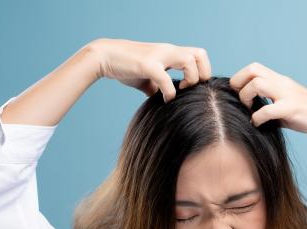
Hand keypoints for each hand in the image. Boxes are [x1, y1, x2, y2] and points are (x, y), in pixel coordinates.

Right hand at [89, 38, 211, 102]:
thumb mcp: (147, 78)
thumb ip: (160, 86)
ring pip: (189, 60)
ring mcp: (158, 56)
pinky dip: (170, 92)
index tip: (191, 86)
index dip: (202, 71)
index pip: (200, 55)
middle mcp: (168, 51)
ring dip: (190, 79)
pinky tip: (166, 99)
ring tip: (181, 90)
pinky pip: (166, 78)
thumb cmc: (126, 67)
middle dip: (202, 74)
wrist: (104, 57)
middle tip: (191, 88)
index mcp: (170, 53)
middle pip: (200, 54)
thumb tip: (166, 100)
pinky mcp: (147, 64)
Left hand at [229, 62, 306, 141]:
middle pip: (252, 70)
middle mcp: (283, 83)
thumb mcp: (288, 106)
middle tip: (241, 100)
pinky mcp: (292, 108)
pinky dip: (257, 117)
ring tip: (250, 110)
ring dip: (247, 98)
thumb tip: (253, 115)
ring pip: (257, 84)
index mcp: (281, 81)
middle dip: (239, 83)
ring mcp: (288, 95)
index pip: (254, 68)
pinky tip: (259, 124)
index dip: (241, 78)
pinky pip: (266, 110)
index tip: (240, 95)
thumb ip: (271, 105)